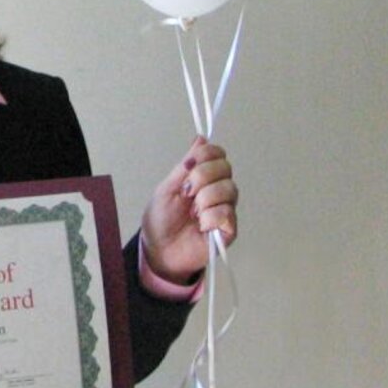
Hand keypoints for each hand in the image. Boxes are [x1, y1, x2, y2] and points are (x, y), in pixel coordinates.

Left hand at [140, 136, 238, 283]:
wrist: (158, 249)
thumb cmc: (161, 219)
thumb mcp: (167, 187)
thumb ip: (185, 165)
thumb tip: (201, 138)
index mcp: (204, 177)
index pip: (218, 153)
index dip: (206, 155)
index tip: (188, 167)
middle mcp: (218, 189)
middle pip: (225, 167)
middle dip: (201, 178)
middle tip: (186, 193)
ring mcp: (226, 208)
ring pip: (228, 189)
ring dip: (204, 200)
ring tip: (192, 213)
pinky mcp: (229, 229)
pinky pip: (227, 213)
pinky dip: (209, 218)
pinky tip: (201, 226)